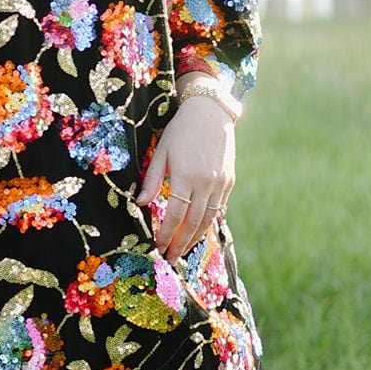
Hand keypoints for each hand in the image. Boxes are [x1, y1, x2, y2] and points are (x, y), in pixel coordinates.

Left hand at [137, 96, 235, 263]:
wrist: (210, 112)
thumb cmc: (179, 130)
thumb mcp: (161, 152)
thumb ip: (152, 180)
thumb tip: (141, 204)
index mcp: (186, 176)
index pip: (175, 215)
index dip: (166, 235)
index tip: (157, 247)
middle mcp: (206, 182)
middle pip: (193, 223)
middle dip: (180, 244)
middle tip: (169, 258)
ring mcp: (221, 183)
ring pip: (208, 219)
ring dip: (195, 238)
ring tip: (182, 251)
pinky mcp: (229, 180)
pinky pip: (219, 208)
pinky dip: (208, 223)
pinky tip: (197, 232)